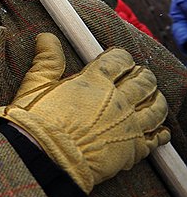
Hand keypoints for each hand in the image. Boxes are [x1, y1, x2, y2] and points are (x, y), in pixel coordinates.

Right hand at [0, 32, 169, 192]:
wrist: (46, 158)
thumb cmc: (37, 123)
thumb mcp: (35, 85)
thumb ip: (47, 60)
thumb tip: (46, 38)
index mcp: (94, 82)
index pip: (119, 60)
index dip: (121, 57)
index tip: (119, 58)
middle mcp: (117, 100)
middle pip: (143, 81)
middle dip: (143, 75)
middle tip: (140, 75)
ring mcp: (128, 125)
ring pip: (156, 107)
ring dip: (157, 99)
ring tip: (153, 98)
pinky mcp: (133, 149)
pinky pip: (157, 139)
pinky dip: (161, 132)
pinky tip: (159, 130)